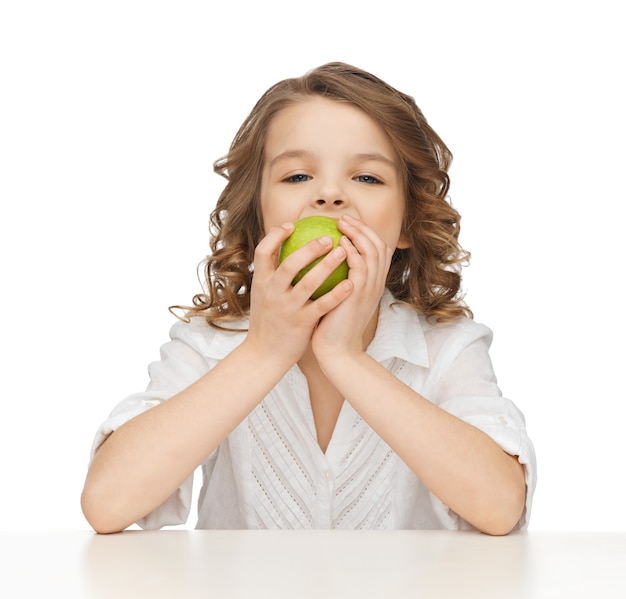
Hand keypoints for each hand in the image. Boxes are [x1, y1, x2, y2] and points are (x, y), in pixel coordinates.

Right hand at [244, 223, 352, 365]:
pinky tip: (351, 283)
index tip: (291, 225)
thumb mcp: (263, 295)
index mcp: (261, 283)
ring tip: (343, 252)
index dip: (275, 236)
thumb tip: (285, 249)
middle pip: (289, 264)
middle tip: (328, 237)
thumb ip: (273, 275)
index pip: (263, 252)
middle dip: (309, 248)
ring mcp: (287, 308)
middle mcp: (272, 293)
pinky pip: (322, 305)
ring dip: (327, 265)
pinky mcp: (301, 323)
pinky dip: (336, 293)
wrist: (264, 354)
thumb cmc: (269, 320)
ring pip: (308, 283)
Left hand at [312, 214, 393, 365]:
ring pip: (372, 252)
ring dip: (357, 234)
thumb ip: (337, 280)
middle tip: (343, 218)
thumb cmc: (331, 326)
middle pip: (379, 245)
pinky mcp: (359, 295)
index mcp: (372, 284)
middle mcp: (375, 284)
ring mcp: (370, 289)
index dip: (367, 233)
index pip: (379, 251)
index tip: (348, 224)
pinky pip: (360, 266)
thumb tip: (321, 264)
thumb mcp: (337, 298)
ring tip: (341, 224)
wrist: (336, 351)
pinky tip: (339, 243)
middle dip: (363, 227)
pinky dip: (352, 251)